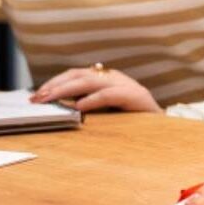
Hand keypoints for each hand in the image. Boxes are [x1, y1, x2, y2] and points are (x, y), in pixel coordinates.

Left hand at [30, 67, 160, 112]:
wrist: (167, 130)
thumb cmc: (134, 124)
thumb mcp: (107, 113)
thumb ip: (88, 107)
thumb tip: (58, 109)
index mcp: (108, 80)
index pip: (76, 74)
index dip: (55, 82)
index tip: (36, 95)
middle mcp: (115, 78)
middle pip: (79, 74)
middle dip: (55, 85)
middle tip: (37, 98)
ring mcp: (127, 86)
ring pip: (90, 81)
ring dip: (66, 89)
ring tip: (49, 99)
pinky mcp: (136, 97)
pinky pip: (109, 94)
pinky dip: (92, 99)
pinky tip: (79, 107)